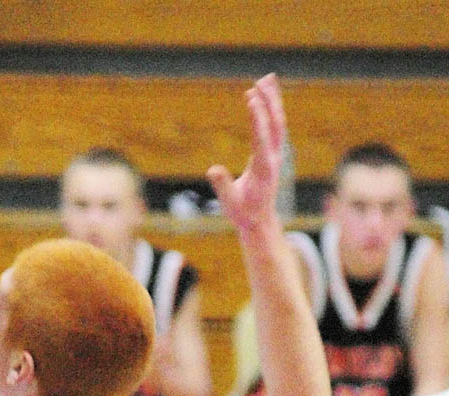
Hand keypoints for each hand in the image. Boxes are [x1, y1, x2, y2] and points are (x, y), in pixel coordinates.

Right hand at [207, 73, 285, 232]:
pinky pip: (274, 127)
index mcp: (263, 170)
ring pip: (278, 123)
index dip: (258, 118)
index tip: (252, 99)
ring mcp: (275, 155)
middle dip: (269, 103)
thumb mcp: (229, 202)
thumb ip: (223, 185)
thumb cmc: (243, 213)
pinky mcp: (272, 154)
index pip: (262, 139)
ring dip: (272, 101)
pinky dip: (270, 110)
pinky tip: (264, 97)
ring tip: (265, 79)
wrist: (259, 221)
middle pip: (276, 125)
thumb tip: (213, 169)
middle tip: (260, 82)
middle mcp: (273, 159)